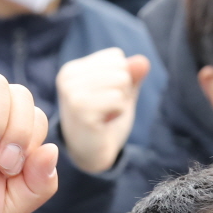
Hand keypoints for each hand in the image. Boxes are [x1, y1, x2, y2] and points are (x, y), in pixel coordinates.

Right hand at [56, 48, 151, 173]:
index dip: (121, 80)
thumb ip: (131, 74)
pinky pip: (118, 100)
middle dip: (122, 92)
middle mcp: (68, 77)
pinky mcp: (81, 109)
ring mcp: (72, 93)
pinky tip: (104, 123)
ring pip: (121, 82)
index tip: (103, 99)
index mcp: (72, 69)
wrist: (91, 155)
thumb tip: (144, 61)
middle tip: (105, 110)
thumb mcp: (120, 93)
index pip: (116, 57)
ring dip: (120, 103)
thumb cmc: (104, 122)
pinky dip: (118, 112)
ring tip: (104, 115)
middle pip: (120, 69)